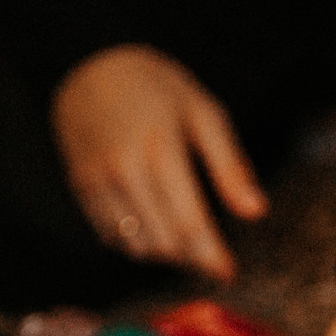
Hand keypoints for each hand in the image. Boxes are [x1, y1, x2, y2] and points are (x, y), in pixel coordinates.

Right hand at [52, 44, 267, 278]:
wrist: (90, 65)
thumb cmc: (154, 87)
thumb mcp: (203, 112)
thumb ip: (229, 164)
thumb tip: (255, 211)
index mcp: (160, 150)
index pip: (188, 224)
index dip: (211, 255)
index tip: (227, 270)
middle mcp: (123, 169)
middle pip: (164, 242)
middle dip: (192, 257)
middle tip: (209, 253)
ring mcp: (96, 179)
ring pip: (135, 245)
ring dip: (163, 254)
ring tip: (182, 241)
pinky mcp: (79, 184)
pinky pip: (109, 234)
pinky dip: (133, 242)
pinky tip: (150, 226)